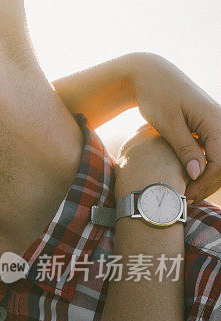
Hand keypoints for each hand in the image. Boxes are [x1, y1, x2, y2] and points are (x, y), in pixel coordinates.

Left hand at [128, 53, 220, 201]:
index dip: (205, 182)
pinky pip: (213, 153)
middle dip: (207, 184)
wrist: (150, 76)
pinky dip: (202, 168)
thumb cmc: (156, 96)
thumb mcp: (168, 124)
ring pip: (220, 160)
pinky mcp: (207, 127)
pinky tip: (186, 179)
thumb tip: (197, 173)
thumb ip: (184, 148)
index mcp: (215, 120)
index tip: (185, 195)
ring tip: (184, 193)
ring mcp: (216, 124)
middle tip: (185, 200)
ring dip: (206, 178)